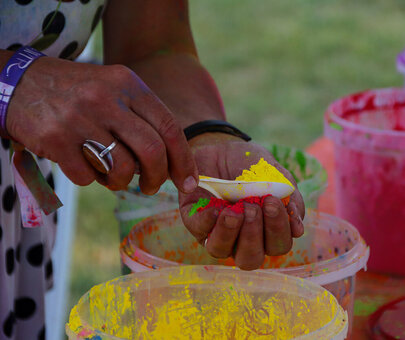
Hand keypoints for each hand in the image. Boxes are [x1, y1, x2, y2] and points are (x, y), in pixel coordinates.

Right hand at [6, 55, 197, 193]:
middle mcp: (106, 99)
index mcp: (128, 84)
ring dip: (122, 182)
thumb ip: (143, 118)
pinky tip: (84, 166)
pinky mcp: (55, 140)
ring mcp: (80, 119)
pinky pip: (88, 177)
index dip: (183, 159)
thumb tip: (172, 161)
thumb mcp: (114, 89)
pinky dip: (92, 180)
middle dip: (158, 177)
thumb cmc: (77, 93)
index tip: (188, 182)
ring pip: (122, 168)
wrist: (18, 83)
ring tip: (112, 176)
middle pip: (152, 150)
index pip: (169, 126)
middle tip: (152, 187)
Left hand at [179, 132, 304, 269]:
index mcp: (266, 232)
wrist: (223, 146)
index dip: (278, 230)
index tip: (273, 202)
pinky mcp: (194, 221)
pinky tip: (216, 207)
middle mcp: (241, 239)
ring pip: (221, 251)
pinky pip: (199, 232)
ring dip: (231, 233)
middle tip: (253, 207)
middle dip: (254, 235)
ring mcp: (215, 232)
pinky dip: (209, 222)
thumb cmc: (254, 167)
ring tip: (234, 210)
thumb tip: (298, 230)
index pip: (277, 246)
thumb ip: (291, 201)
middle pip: (250, 259)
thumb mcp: (278, 178)